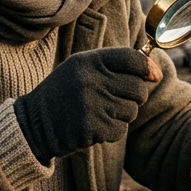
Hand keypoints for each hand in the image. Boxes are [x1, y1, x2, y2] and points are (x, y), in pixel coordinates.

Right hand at [14, 47, 159, 164]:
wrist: (35, 123)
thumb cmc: (66, 93)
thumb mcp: (84, 69)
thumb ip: (117, 66)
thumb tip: (156, 75)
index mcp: (88, 61)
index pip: (132, 59)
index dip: (147, 68)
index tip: (151, 76)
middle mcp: (90, 80)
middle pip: (138, 89)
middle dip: (133, 97)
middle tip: (115, 99)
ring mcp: (91, 105)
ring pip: (131, 111)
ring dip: (121, 115)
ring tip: (98, 112)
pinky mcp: (91, 128)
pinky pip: (119, 130)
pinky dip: (110, 131)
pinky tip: (93, 125)